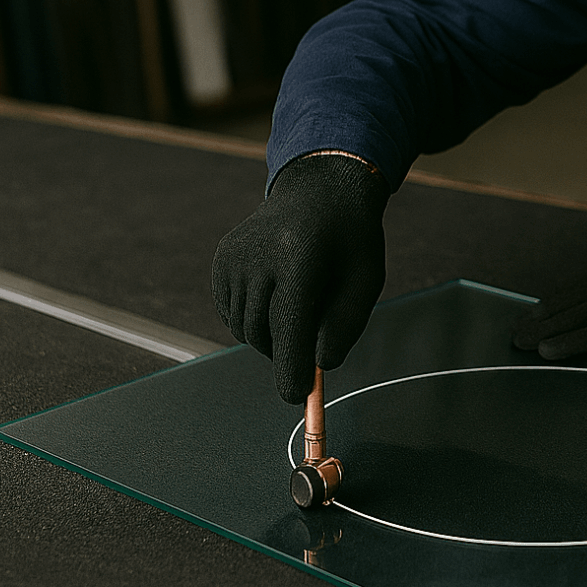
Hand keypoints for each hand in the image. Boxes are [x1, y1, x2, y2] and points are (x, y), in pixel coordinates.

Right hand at [211, 152, 389, 402]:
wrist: (319, 191)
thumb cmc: (349, 240)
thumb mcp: (366, 279)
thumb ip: (346, 325)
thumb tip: (320, 367)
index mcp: (300, 255)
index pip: (288, 323)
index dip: (292, 364)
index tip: (298, 394)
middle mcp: (258, 254)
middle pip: (264, 332)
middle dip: (288, 350)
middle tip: (316, 331)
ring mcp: (234, 256)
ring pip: (245, 329)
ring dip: (272, 336)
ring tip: (300, 302)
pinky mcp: (221, 261)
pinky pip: (232, 315)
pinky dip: (255, 320)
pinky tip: (277, 294)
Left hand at [513, 251, 586, 359]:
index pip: (580, 283)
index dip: (553, 301)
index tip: (531, 314)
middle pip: (572, 298)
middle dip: (539, 317)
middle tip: (513, 332)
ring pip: (578, 314)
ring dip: (545, 330)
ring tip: (520, 344)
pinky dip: (570, 343)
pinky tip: (549, 352)